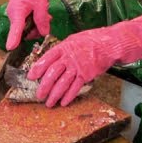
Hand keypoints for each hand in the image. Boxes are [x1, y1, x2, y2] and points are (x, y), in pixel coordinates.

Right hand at [4, 0, 50, 49]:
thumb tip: (44, 33)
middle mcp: (13, 15)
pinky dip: (34, 21)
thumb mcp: (42, 4)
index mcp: (17, 12)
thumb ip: (42, 19)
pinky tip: (40, 14)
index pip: (15, 28)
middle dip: (36, 29)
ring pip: (26, 28)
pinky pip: (26, 23)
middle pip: (24, 31)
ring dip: (37, 24)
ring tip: (45, 15)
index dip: (13, 39)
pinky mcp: (17, 15)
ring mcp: (14, 15)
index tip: (10, 48)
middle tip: (46, 20)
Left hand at [27, 0, 141, 107]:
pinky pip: (76, 87)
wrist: (110, 44)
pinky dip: (69, 95)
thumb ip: (62, 49)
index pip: (48, 58)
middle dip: (44, 86)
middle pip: (53, 73)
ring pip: (63, 83)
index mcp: (64, 46)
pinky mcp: (87, 74)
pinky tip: (63, 102)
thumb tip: (50, 59)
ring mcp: (79, 66)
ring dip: (54, 94)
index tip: (31, 76)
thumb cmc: (91, 41)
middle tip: (38, 95)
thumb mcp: (74, 39)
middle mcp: (70, 57)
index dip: (38, 67)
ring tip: (49, 103)